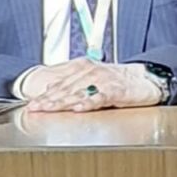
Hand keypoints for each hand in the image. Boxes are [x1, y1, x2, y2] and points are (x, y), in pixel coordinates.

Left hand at [23, 59, 161, 111]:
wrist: (144, 79)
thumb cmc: (118, 81)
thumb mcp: (92, 78)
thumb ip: (72, 82)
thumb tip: (51, 87)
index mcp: (83, 67)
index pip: (60, 82)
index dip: (45, 94)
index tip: (32, 103)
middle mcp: (91, 72)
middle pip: (66, 88)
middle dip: (49, 99)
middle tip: (35, 108)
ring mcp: (103, 81)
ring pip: (78, 92)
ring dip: (62, 101)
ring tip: (50, 108)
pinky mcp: (115, 90)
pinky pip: (99, 97)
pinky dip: (88, 102)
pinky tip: (78, 108)